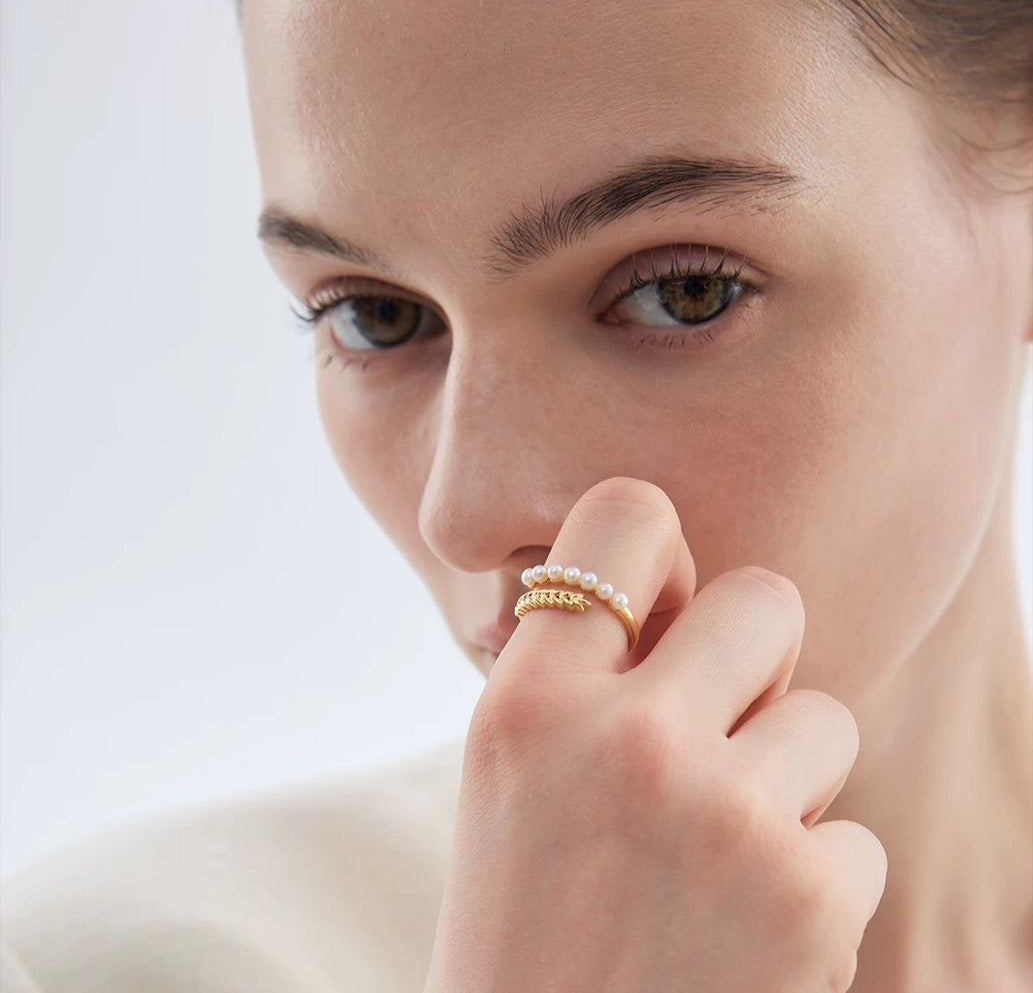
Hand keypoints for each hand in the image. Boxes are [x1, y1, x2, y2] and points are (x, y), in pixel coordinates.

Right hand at [423, 477, 886, 992]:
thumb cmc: (526, 916)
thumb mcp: (511, 771)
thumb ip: (584, 668)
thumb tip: (682, 583)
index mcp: (531, 700)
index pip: (629, 516)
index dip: (657, 547)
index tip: (658, 602)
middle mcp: (627, 740)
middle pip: (766, 596)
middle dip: (752, 656)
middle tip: (713, 725)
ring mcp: (725, 816)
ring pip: (826, 717)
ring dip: (786, 780)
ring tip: (718, 853)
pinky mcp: (810, 898)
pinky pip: (856, 833)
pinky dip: (816, 879)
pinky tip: (746, 931)